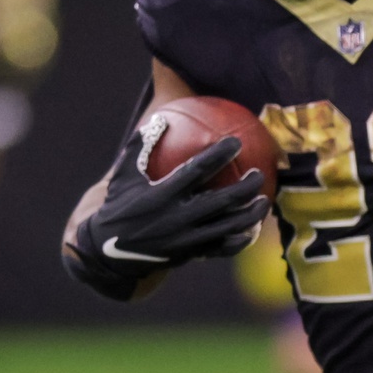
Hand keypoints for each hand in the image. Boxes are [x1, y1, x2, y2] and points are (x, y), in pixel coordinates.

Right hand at [65, 128, 269, 299]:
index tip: (235, 142)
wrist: (109, 252)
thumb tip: (161, 118)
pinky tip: (251, 231)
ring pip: (227, 227)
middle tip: (259, 173)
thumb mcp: (124, 175)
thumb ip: (141, 146)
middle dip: (245, 187)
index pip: (197, 171)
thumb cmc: (119, 205)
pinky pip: (220, 249)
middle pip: (222, 201)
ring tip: (263, 202)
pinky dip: (238, 241)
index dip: (218, 156)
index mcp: (162, 195)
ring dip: (249, 215)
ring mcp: (186, 239)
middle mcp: (177, 217)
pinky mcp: (190, 254)